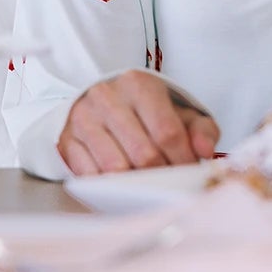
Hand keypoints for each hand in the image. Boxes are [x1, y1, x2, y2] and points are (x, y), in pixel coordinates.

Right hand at [59, 70, 219, 173]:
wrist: (105, 104)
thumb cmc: (148, 112)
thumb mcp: (179, 112)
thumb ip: (201, 129)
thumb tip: (205, 152)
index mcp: (138, 84)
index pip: (167, 131)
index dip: (183, 159)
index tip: (190, 173)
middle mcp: (107, 96)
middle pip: (143, 153)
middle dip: (162, 175)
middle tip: (171, 184)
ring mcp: (83, 118)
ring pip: (115, 168)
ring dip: (136, 184)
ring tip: (149, 186)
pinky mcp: (66, 141)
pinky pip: (91, 176)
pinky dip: (110, 187)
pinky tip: (122, 185)